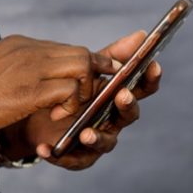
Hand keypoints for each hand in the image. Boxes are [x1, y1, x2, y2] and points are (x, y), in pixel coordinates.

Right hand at [0, 35, 116, 139]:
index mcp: (20, 44)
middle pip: (81, 53)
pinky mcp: (30, 90)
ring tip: (67, 109)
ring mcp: (31, 67)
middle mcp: (29, 49)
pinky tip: (55, 117)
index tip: (93, 78)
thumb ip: (15, 70)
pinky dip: (71, 105)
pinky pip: (70, 90)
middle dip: (94, 76)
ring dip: (84, 91)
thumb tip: (31, 80)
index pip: (66, 48)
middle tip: (88, 99)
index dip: (85, 64)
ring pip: (83, 66)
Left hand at [19, 30, 162, 170]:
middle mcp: (115, 120)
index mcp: (119, 97)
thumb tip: (141, 34)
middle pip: (129, 114)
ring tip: (85, 133)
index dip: (151, 78)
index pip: (142, 88)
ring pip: (106, 142)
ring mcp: (99, 140)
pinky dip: (59, 154)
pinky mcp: (80, 157)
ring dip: (97, 138)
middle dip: (128, 105)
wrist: (39, 118)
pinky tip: (45, 148)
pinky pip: (73, 159)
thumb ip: (112, 56)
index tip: (153, 66)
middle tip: (122, 95)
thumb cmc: (71, 94)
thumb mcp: (87, 73)